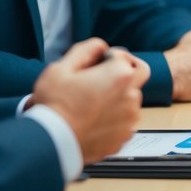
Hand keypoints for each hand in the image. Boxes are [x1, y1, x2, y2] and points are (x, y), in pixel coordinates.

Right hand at [30, 38, 149, 163]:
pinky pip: (124, 121)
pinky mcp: (124, 137)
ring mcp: (130, 118)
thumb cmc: (54, 106)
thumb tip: (100, 46)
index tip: (95, 63)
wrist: (51, 144)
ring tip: (93, 102)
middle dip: (126, 69)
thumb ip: (86, 50)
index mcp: (120, 74)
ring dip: (119, 96)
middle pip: (139, 73)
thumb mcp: (61, 68)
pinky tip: (93, 120)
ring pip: (131, 99)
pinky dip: (114, 118)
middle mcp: (132, 95)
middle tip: (108, 73)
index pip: (122, 54)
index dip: (106, 56)